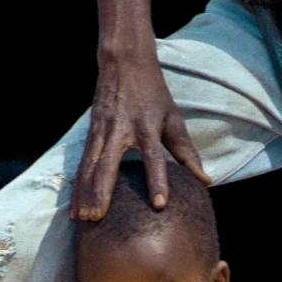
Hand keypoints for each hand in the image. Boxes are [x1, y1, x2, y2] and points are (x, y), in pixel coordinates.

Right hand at [71, 49, 208, 221]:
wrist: (124, 62)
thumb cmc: (153, 94)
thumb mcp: (173, 119)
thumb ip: (187, 152)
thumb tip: (206, 181)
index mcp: (147, 126)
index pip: (154, 157)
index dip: (158, 181)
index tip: (160, 204)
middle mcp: (121, 130)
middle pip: (109, 165)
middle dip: (102, 192)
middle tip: (98, 218)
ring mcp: (102, 131)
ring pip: (90, 167)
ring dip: (85, 194)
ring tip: (83, 220)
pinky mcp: (90, 134)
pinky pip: (82, 165)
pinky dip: (78, 187)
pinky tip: (75, 208)